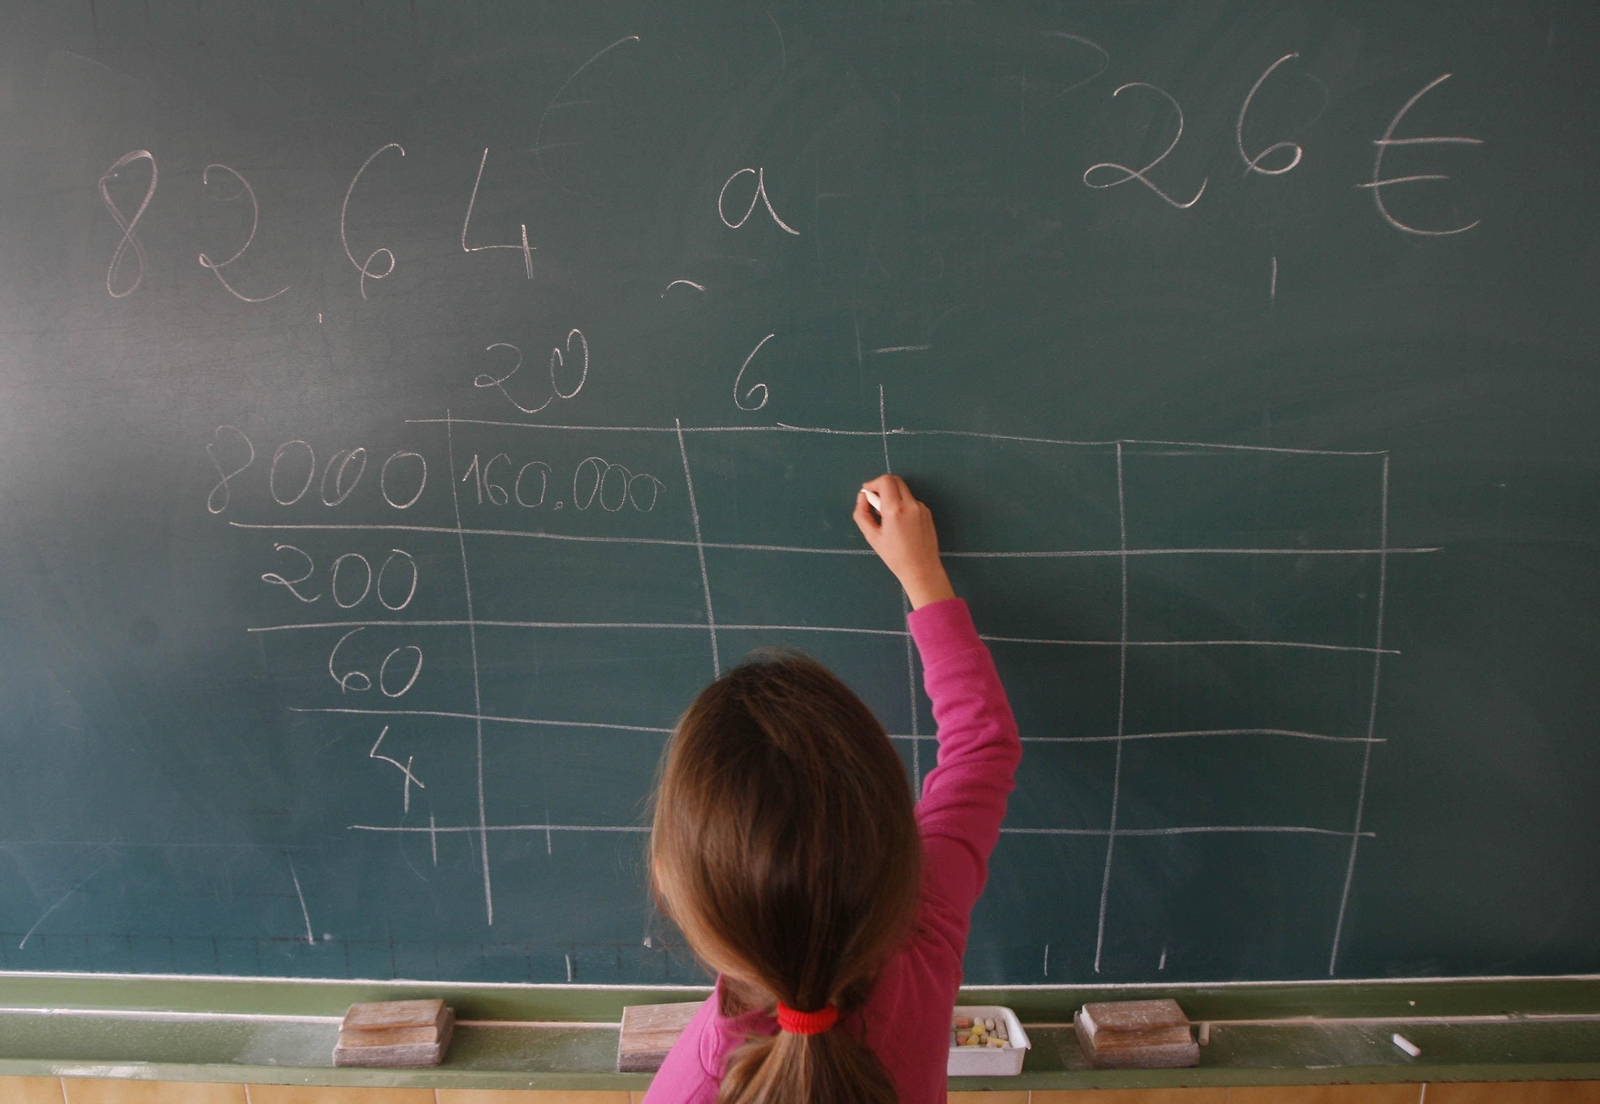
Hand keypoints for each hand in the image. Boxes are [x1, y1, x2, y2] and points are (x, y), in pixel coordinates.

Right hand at [853, 474, 955, 608]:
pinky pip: (911, 501)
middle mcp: (910, 504)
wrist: (921, 569)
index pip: (885, 481)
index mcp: (895, 509)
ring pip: (903, 491)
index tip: (867, 494)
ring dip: (892, 496)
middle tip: (875, 503)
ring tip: (887, 518)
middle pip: (895, 480)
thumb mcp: (872, 536)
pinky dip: (902, 505)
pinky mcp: (927, 512)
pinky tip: (900, 524)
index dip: (873, 483)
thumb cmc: (894, 556)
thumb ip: (862, 513)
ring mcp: (921, 507)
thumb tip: (863, 496)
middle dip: (882, 486)